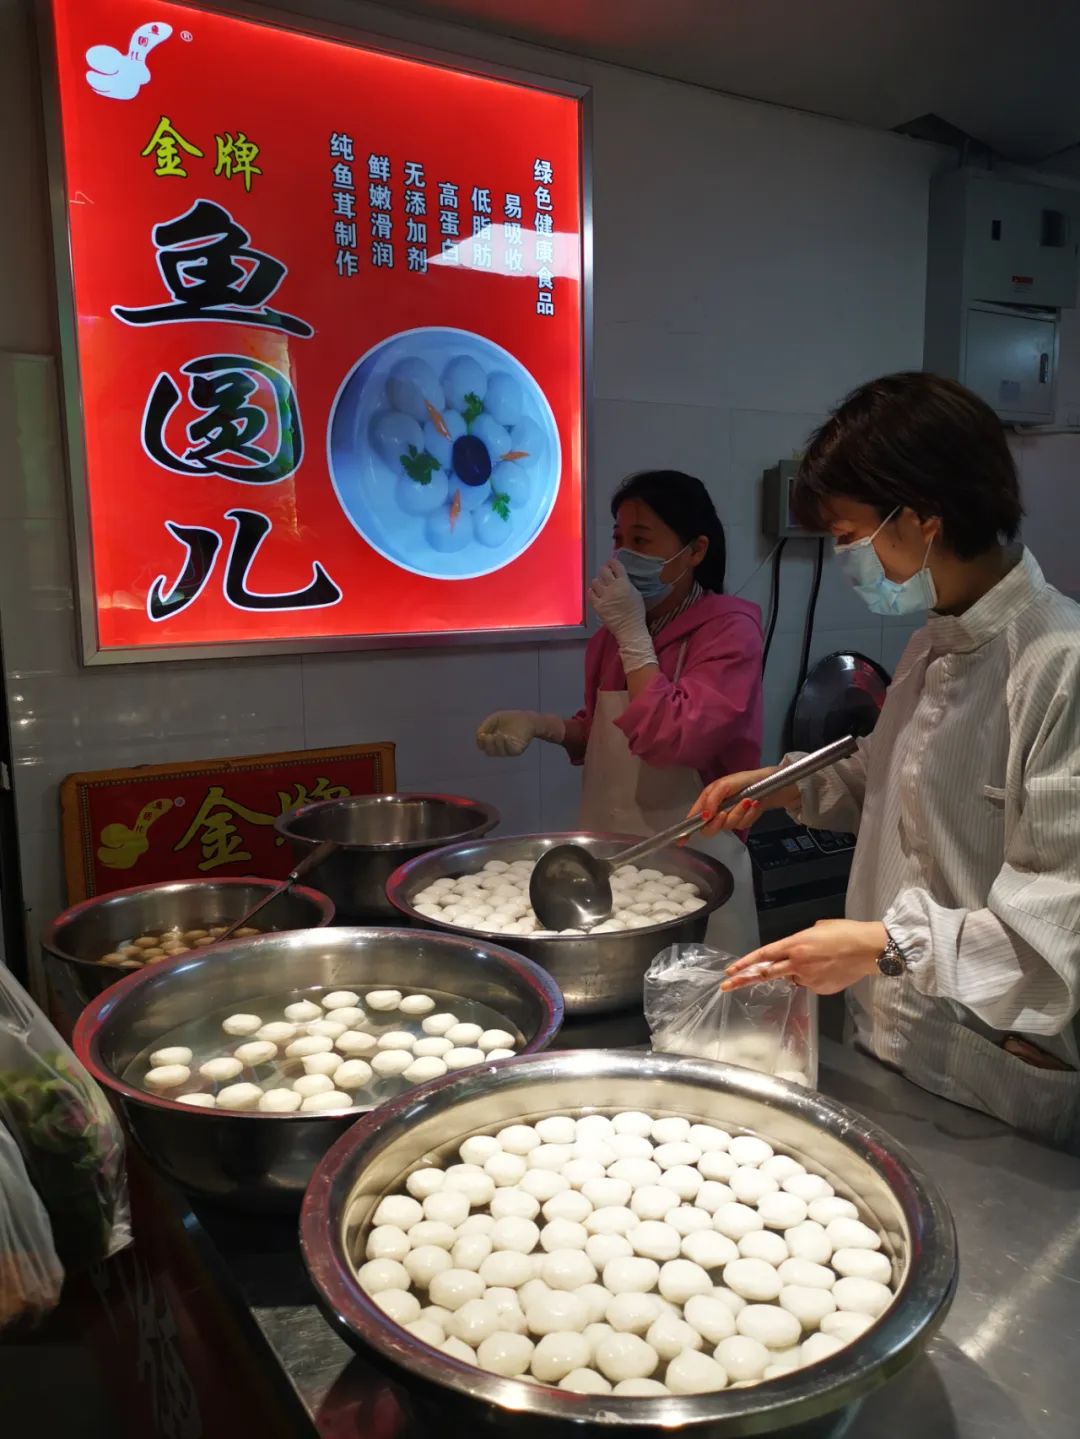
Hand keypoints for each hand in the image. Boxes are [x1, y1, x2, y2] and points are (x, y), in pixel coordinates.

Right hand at [475, 710, 564, 757]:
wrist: (527, 718)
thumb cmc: (510, 718)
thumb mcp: (494, 719)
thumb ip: (485, 726)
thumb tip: (479, 736)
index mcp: (492, 741)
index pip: (483, 746)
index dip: (480, 742)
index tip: (482, 734)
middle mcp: (500, 747)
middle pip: (489, 752)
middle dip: (488, 744)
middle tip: (489, 736)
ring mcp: (509, 749)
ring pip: (499, 753)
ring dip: (497, 744)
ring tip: (499, 735)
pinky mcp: (518, 749)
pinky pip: (510, 751)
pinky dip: (507, 745)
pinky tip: (506, 737)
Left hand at [589, 558, 646, 639]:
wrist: (630, 629)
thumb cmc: (636, 613)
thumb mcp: (636, 594)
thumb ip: (627, 584)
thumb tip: (620, 577)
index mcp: (624, 583)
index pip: (616, 566)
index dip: (612, 562)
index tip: (611, 563)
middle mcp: (613, 588)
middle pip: (603, 571)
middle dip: (604, 570)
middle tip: (606, 573)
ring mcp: (604, 597)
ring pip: (595, 581)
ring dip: (598, 582)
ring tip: (602, 586)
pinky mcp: (597, 605)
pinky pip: (590, 593)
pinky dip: (593, 592)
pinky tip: (597, 593)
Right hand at [689, 766, 786, 835]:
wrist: (770, 784)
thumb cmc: (745, 780)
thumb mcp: (726, 783)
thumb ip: (713, 797)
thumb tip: (705, 814)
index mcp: (708, 800)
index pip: (694, 817)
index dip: (687, 830)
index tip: (681, 841)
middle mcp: (716, 811)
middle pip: (709, 828)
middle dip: (718, 822)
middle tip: (724, 813)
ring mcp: (730, 818)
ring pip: (728, 825)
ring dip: (739, 813)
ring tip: (748, 800)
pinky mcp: (743, 822)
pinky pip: (743, 824)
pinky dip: (750, 814)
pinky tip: (755, 804)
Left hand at [720, 919, 887, 994]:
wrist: (869, 949)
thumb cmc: (845, 933)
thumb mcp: (817, 929)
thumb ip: (799, 942)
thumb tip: (795, 953)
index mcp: (795, 944)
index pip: (763, 955)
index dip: (745, 963)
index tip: (729, 971)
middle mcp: (797, 963)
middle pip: (766, 973)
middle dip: (745, 979)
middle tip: (728, 985)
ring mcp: (808, 978)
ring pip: (793, 978)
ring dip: (796, 971)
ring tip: (820, 960)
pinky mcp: (820, 989)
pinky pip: (809, 984)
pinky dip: (814, 978)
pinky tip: (829, 969)